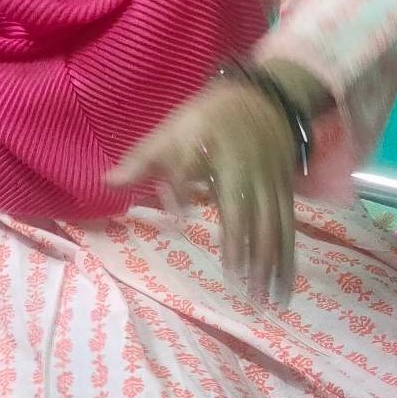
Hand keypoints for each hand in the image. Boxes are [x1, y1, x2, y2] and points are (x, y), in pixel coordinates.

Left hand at [108, 76, 300, 302]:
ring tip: (265, 299)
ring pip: (274, 226)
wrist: (264, 99)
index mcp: (215, 155)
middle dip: (245, 251)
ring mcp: (270, 184)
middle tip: (239, 287)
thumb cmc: (210, 119)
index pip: (197, 172)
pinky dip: (287, 258)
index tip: (177, 217)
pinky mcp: (285, 193)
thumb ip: (144, 159)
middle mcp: (247, 172)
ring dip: (271, 264)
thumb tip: (108, 182)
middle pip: (248, 213)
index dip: (186, 190)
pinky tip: (283, 285)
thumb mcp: (173, 129)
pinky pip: (288, 229)